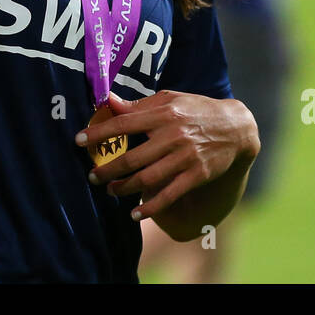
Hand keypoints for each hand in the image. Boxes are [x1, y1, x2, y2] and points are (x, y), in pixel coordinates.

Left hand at [79, 91, 258, 220]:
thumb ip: (139, 105)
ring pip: (147, 178)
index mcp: (164, 113)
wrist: (235, 127)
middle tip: (92, 175)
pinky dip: (150, 207)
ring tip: (109, 190)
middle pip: (133, 157)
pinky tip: (135, 214)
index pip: (124, 124)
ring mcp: (186, 157)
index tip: (78, 140)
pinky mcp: (197, 175)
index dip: (99, 133)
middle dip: (108, 169)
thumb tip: (110, 102)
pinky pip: (169, 195)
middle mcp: (173, 135)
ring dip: (124, 188)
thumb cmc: (196, 109)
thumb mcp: (170, 99)